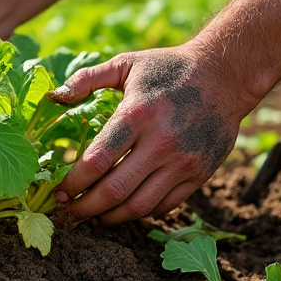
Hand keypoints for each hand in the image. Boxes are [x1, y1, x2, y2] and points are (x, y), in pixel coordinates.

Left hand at [47, 44, 256, 225]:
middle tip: (68, 212)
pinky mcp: (200, 174)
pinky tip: (123, 208)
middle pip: (114, 190)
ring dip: (110, 217)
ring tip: (93, 216)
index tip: (58, 191)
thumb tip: (54, 97)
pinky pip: (165, 206)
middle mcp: (162, 142)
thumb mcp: (126, 64)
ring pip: (139, 206)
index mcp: (138, 114)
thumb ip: (86, 79)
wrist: (225, 75)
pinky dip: (140, 212)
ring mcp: (184, 161)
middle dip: (84, 207)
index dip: (73, 182)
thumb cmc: (168, 69)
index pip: (97, 160)